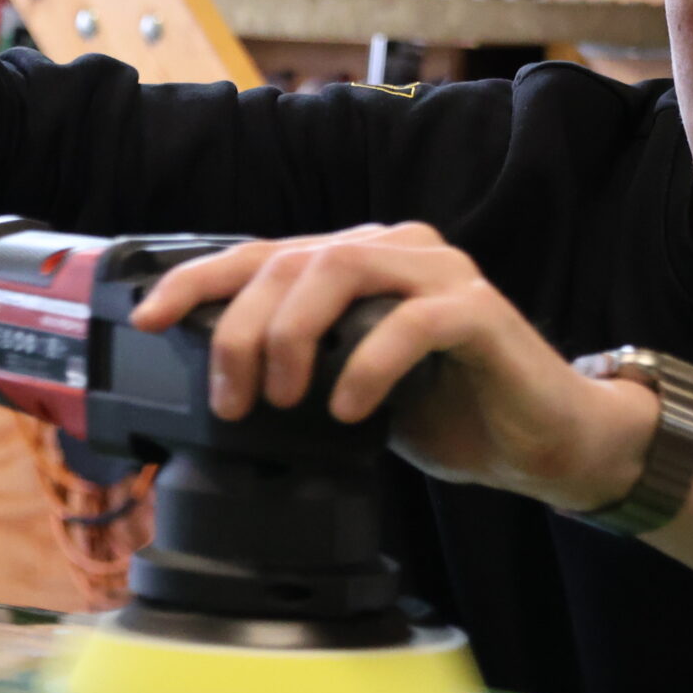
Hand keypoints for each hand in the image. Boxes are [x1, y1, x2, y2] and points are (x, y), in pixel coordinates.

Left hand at [127, 222, 659, 508]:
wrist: (544, 443)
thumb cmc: (446, 412)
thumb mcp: (348, 391)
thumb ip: (298, 370)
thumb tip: (216, 389)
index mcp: (356, 262)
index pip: (261, 255)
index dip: (197, 280)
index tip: (148, 317)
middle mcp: (394, 250)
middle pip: (291, 262)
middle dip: (242, 330)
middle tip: (231, 399)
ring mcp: (440, 273)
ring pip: (340, 270)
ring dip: (294, 337)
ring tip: (285, 399)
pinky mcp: (478, 310)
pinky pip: (409, 321)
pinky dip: (367, 365)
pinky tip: (347, 409)